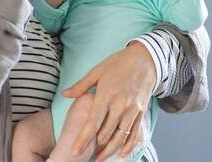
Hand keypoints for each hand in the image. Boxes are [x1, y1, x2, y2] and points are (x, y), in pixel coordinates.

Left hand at [62, 42, 155, 160]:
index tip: (75, 151)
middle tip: (84, 155)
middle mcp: (121, 105)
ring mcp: (133, 110)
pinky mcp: (141, 112)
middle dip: (94, 147)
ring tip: (99, 159)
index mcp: (106, 95)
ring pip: (120, 138)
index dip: (83, 139)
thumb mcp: (98, 70)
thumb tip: (64, 94)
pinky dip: (128, 146)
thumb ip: (81, 85)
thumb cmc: (119, 63)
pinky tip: (121, 154)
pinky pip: (135, 134)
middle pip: (106, 134)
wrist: (146, 59)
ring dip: (109, 151)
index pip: (93, 123)